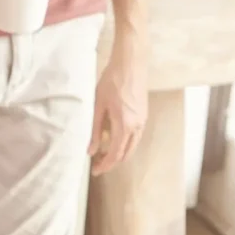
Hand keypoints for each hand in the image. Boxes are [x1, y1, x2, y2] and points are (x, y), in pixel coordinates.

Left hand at [88, 43, 147, 175]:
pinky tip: (114, 140)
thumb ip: (95, 131)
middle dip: (112, 162)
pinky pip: (135, 135)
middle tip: (98, 166)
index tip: (95, 171)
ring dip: (119, 153)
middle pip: (126, 153)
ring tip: (103, 154)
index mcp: (125, 125)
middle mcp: (137, 126)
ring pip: (132, 145)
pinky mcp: (144, 114)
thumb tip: (91, 151)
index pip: (115, 154)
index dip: (105, 165)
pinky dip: (125, 143)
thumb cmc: (112, 81)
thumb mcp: (98, 107)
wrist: (131, 63)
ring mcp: (143, 120)